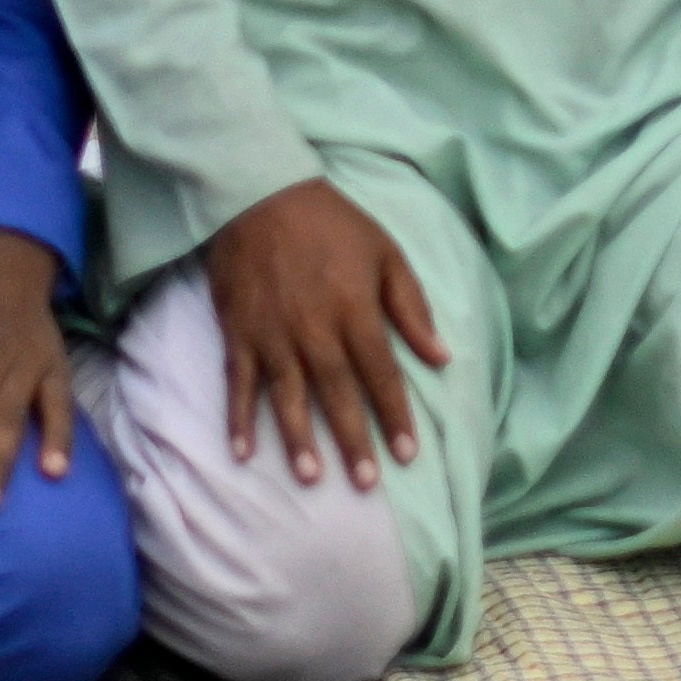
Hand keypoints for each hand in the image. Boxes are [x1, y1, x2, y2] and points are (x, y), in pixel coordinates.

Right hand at [198, 175, 446, 483]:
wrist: (262, 196)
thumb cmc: (333, 225)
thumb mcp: (387, 253)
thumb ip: (412, 307)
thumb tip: (442, 356)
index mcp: (356, 309)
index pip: (382, 373)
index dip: (396, 415)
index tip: (409, 454)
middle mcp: (315, 329)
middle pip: (339, 393)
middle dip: (354, 440)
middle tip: (366, 484)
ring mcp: (273, 334)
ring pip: (289, 396)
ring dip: (299, 439)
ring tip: (312, 477)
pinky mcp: (238, 333)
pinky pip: (238, 383)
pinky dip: (238, 418)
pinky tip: (241, 453)